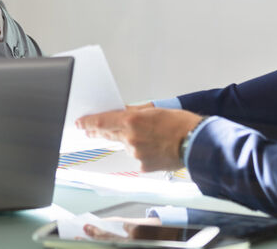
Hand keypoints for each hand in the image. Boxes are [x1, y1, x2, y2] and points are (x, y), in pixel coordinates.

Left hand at [76, 107, 203, 171]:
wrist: (196, 143)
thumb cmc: (180, 124)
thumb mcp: (155, 110)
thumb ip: (134, 112)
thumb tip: (121, 111)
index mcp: (132, 122)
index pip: (102, 122)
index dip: (88, 122)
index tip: (80, 123)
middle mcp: (131, 139)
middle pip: (108, 134)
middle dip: (99, 131)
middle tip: (91, 130)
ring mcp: (136, 154)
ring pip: (125, 145)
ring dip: (129, 140)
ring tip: (150, 136)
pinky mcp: (143, 166)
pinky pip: (137, 157)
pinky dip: (142, 151)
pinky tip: (155, 147)